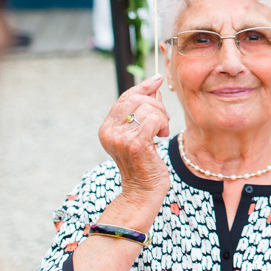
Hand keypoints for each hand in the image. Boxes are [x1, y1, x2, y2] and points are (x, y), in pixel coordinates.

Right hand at [99, 75, 171, 210]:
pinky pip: (154, 119)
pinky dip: (163, 125)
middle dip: (156, 105)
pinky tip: (162, 137)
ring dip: (162, 117)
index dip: (143, 87)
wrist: (143, 191)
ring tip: (161, 132)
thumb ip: (140, 113)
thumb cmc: (145, 163)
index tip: (158, 79)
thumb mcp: (138, 135)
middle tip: (163, 120)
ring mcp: (121, 138)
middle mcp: (110, 131)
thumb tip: (154, 85)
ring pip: (147, 108)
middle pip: (136, 99)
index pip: (125, 97)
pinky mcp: (135, 144)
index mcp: (107, 128)